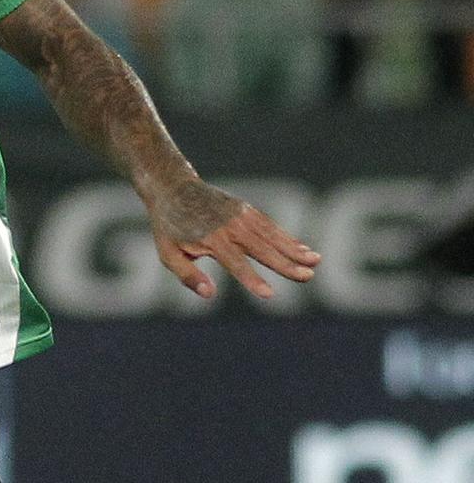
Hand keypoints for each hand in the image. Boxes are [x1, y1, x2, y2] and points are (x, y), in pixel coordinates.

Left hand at [146, 177, 320, 300]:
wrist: (173, 188)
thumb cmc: (169, 227)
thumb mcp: (168, 254)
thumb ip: (188, 275)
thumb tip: (210, 294)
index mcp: (210, 239)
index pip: (235, 263)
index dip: (252, 279)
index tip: (269, 294)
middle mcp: (230, 226)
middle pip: (262, 249)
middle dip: (286, 264)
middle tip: (308, 277)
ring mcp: (241, 216)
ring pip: (272, 235)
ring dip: (295, 249)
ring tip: (315, 261)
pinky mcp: (247, 210)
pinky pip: (271, 226)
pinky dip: (288, 238)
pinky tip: (304, 249)